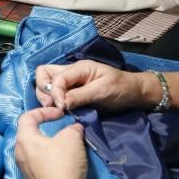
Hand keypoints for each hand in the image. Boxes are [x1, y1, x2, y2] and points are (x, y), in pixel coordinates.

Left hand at [15, 107, 87, 178]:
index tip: (61, 114)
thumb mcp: (72, 138)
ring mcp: (24, 168)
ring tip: (65, 143)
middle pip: (29, 132)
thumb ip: (72, 128)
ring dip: (49, 143)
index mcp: (23, 139)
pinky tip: (63, 160)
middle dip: (46, 127)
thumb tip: (74, 128)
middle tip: (61, 127)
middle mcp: (19, 152)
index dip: (45, 111)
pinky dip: (49, 156)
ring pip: (34, 149)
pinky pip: (38, 162)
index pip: (27, 116)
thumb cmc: (63, 163)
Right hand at [35, 60, 150, 110]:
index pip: (56, 77)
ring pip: (46, 84)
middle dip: (44, 90)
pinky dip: (52, 102)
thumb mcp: (102, 91)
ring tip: (56, 110)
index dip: (55, 92)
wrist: (134, 94)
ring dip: (47, 97)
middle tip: (53, 107)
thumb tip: (60, 103)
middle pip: (44, 74)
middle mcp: (71, 72)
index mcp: (79, 68)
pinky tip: (59, 111)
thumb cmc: (121, 88)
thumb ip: (80, 95)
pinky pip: (55, 94)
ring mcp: (70, 82)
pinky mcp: (71, 92)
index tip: (61, 108)